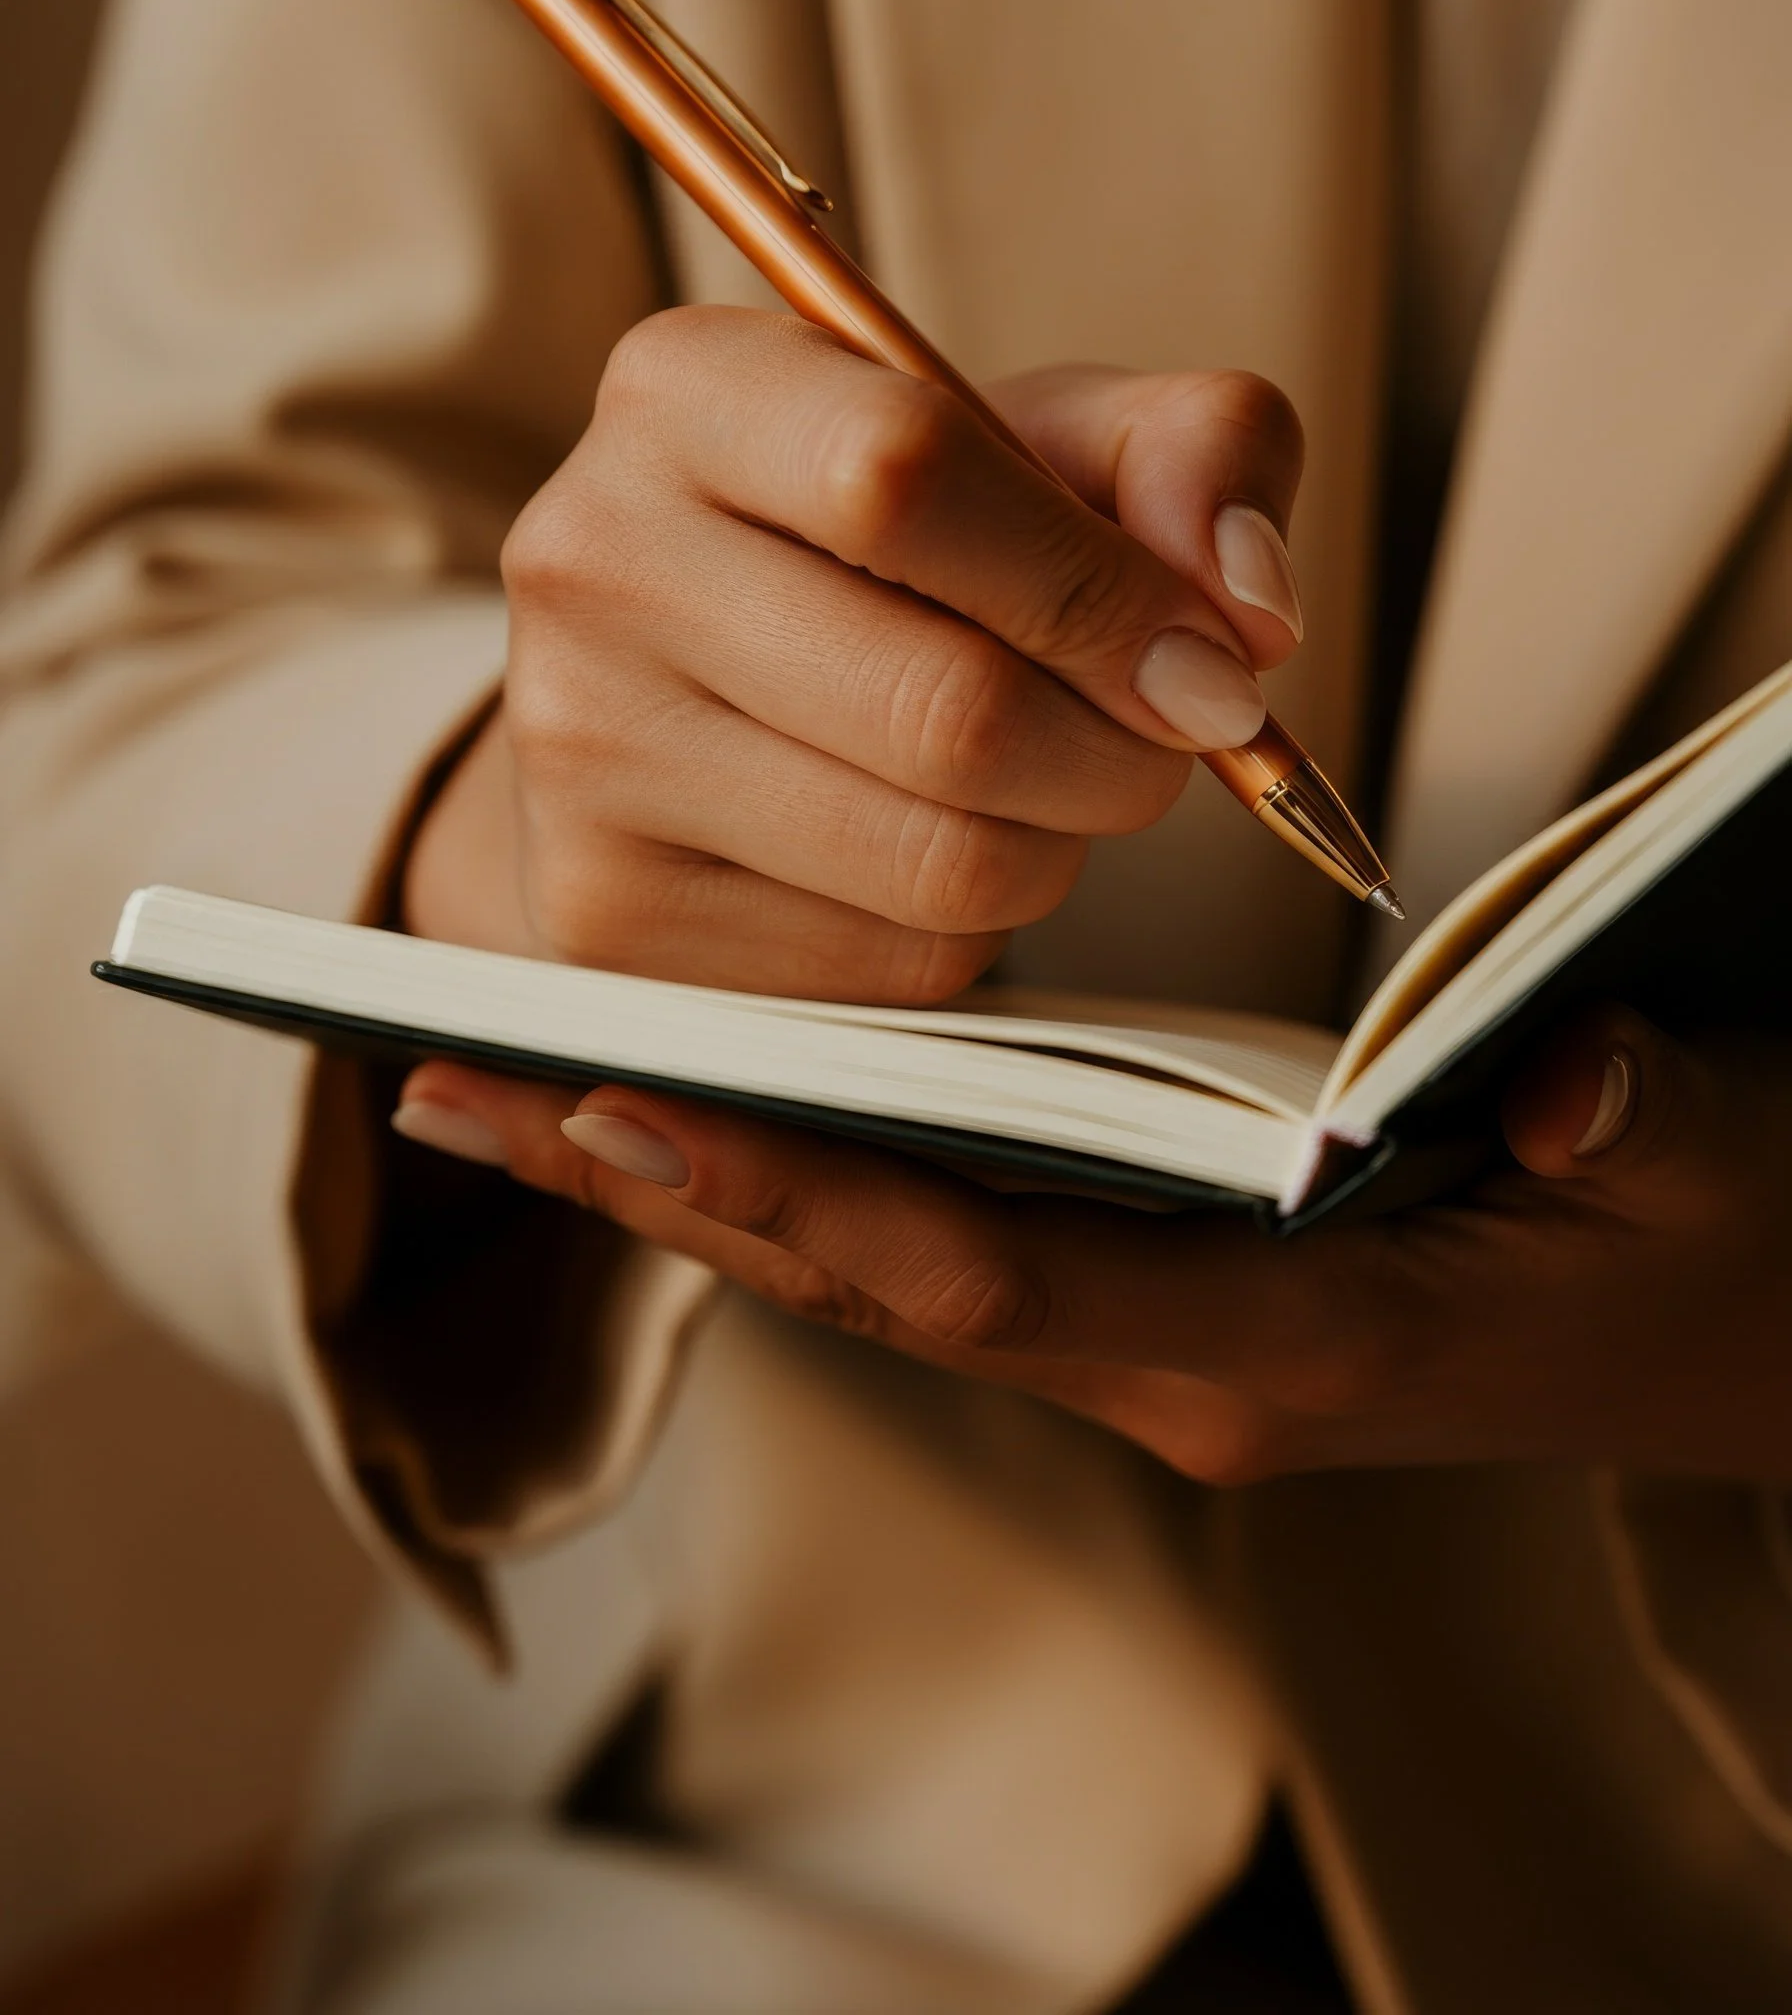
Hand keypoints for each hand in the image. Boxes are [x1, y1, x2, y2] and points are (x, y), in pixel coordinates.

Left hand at [392, 1003, 1791, 1482]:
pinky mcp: (1153, 1299)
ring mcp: (1155, 1342)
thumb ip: (1635, 1124)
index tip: (618, 1103)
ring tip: (507, 1090)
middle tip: (456, 1085)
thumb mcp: (1706, 1168)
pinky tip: (694, 1110)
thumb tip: (1563, 1091)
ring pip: (881, 1266)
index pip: (994, 1273)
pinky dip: (799, 1181)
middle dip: (668, 1183)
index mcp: (1288, 1344)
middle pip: (876, 1275)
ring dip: (697, 1181)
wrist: (1744, 1329)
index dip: (799, 1192)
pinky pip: (935, 1248)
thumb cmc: (1715, 1242)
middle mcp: (1182, 1364)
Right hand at [403, 304, 1304, 1002]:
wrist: (686, 685)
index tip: (1213, 656)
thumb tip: (1247, 603)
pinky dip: (973, 928)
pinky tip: (928, 849)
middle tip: (1164, 737)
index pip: (906, 475)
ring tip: (1039, 782)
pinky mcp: (606, 917)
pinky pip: (894, 966)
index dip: (1100, 587)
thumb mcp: (1041, 439)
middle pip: (949, 708)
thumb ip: (1189, 451)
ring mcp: (579, 751)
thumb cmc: (893, 544)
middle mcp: (594, 558)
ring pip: (940, 861)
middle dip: (1121, 750)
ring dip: (1061, 843)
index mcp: (685, 390)